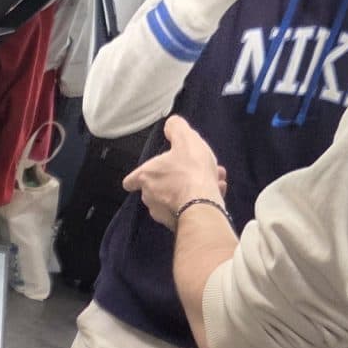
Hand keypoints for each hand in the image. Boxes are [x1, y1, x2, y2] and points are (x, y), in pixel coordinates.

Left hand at [123, 117, 226, 231]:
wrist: (203, 205)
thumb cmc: (191, 172)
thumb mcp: (186, 139)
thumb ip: (177, 128)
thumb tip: (171, 124)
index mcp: (146, 177)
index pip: (131, 180)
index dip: (138, 177)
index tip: (146, 174)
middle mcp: (150, 197)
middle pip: (157, 188)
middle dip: (177, 177)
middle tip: (194, 169)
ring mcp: (163, 213)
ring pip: (177, 196)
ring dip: (192, 187)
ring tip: (211, 178)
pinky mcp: (178, 224)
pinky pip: (188, 208)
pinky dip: (200, 199)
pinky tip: (216, 190)